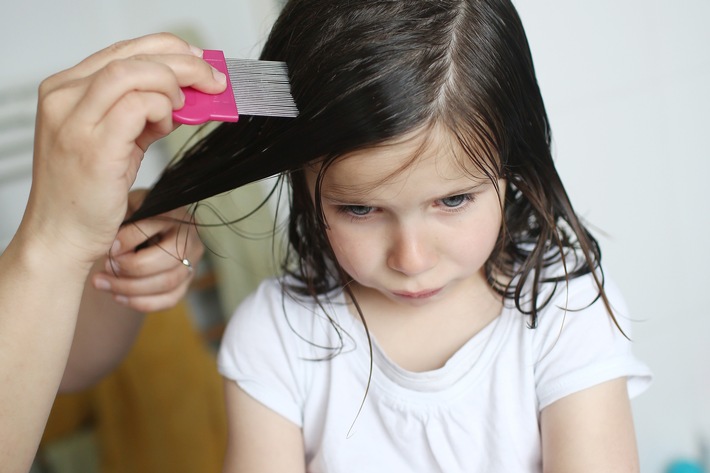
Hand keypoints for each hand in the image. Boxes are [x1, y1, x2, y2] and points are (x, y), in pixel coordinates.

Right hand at [21, 33, 225, 271]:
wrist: (62, 235)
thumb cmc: (87, 193)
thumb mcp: (117, 141)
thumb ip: (142, 113)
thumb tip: (184, 94)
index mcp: (65, 90)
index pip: (123, 50)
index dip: (168, 51)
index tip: (199, 62)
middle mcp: (64, 98)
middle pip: (132, 56)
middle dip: (183, 63)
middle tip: (213, 79)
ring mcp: (74, 120)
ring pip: (134, 73)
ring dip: (173, 85)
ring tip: (184, 108)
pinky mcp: (92, 145)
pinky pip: (137, 106)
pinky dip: (163, 111)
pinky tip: (166, 127)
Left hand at [90, 190, 204, 312]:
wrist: (151, 229)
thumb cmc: (134, 215)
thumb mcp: (128, 207)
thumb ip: (122, 216)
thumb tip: (114, 244)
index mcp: (175, 214)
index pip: (154, 227)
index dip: (128, 239)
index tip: (107, 246)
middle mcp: (190, 238)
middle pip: (167, 260)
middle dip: (130, 268)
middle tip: (105, 267)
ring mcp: (192, 262)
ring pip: (168, 283)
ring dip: (130, 288)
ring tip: (102, 283)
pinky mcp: (187, 282)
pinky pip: (169, 299)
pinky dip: (142, 302)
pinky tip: (118, 297)